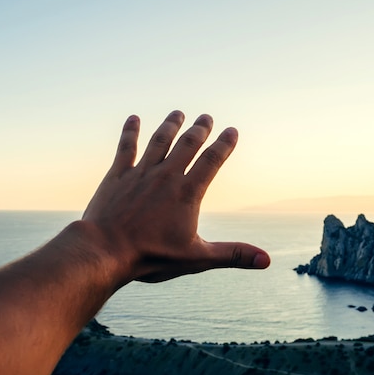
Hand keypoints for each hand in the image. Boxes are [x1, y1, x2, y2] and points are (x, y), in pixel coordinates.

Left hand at [83, 110, 269, 283]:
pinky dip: (131, 132)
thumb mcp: (197, 258)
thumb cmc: (152, 256)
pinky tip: (134, 119)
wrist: (107, 250)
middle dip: (199, 129)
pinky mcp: (117, 175)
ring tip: (178, 114)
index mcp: (187, 192)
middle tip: (206, 117)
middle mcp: (166, 176)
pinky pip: (126, 147)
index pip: (212, 161)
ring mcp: (140, 173)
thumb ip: (233, 254)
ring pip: (159, 141)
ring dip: (170, 125)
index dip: (224, 144)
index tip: (232, 130)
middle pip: (187, 145)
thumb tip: (266, 260)